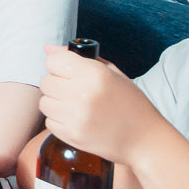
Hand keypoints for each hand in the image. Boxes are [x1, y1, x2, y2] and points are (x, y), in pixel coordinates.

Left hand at [37, 44, 165, 167]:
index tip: (68, 71)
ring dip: (56, 102)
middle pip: (45, 81)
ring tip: (75, 106)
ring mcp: (75, 116)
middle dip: (56, 83)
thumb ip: (78, 58)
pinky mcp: (72, 135)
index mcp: (95, 74)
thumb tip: (48, 49)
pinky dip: (59, 120)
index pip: (53, 61)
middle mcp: (82, 93)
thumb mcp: (113, 73)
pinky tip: (76, 120)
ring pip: (44, 102)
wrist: (144, 139)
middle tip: (73, 90)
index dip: (59, 65)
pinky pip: (49, 122)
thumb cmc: (130, 103)